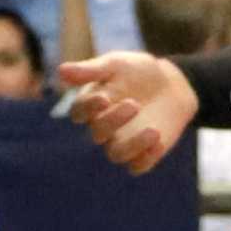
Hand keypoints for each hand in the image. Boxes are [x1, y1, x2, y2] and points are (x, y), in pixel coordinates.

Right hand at [54, 48, 195, 169]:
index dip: (89, 109)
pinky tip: (160, 141)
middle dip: (114, 121)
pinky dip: (147, 158)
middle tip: (134, 104)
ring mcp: (122, 142)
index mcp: (91, 106)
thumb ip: (90, 70)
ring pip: (116, 155)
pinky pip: (139, 166)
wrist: (171, 83)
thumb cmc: (137, 71)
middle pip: (98, 133)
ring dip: (133, 145)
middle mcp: (103, 128)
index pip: (79, 113)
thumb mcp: (115, 65)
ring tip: (153, 131)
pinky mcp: (143, 153)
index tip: (104, 99)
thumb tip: (60, 71)